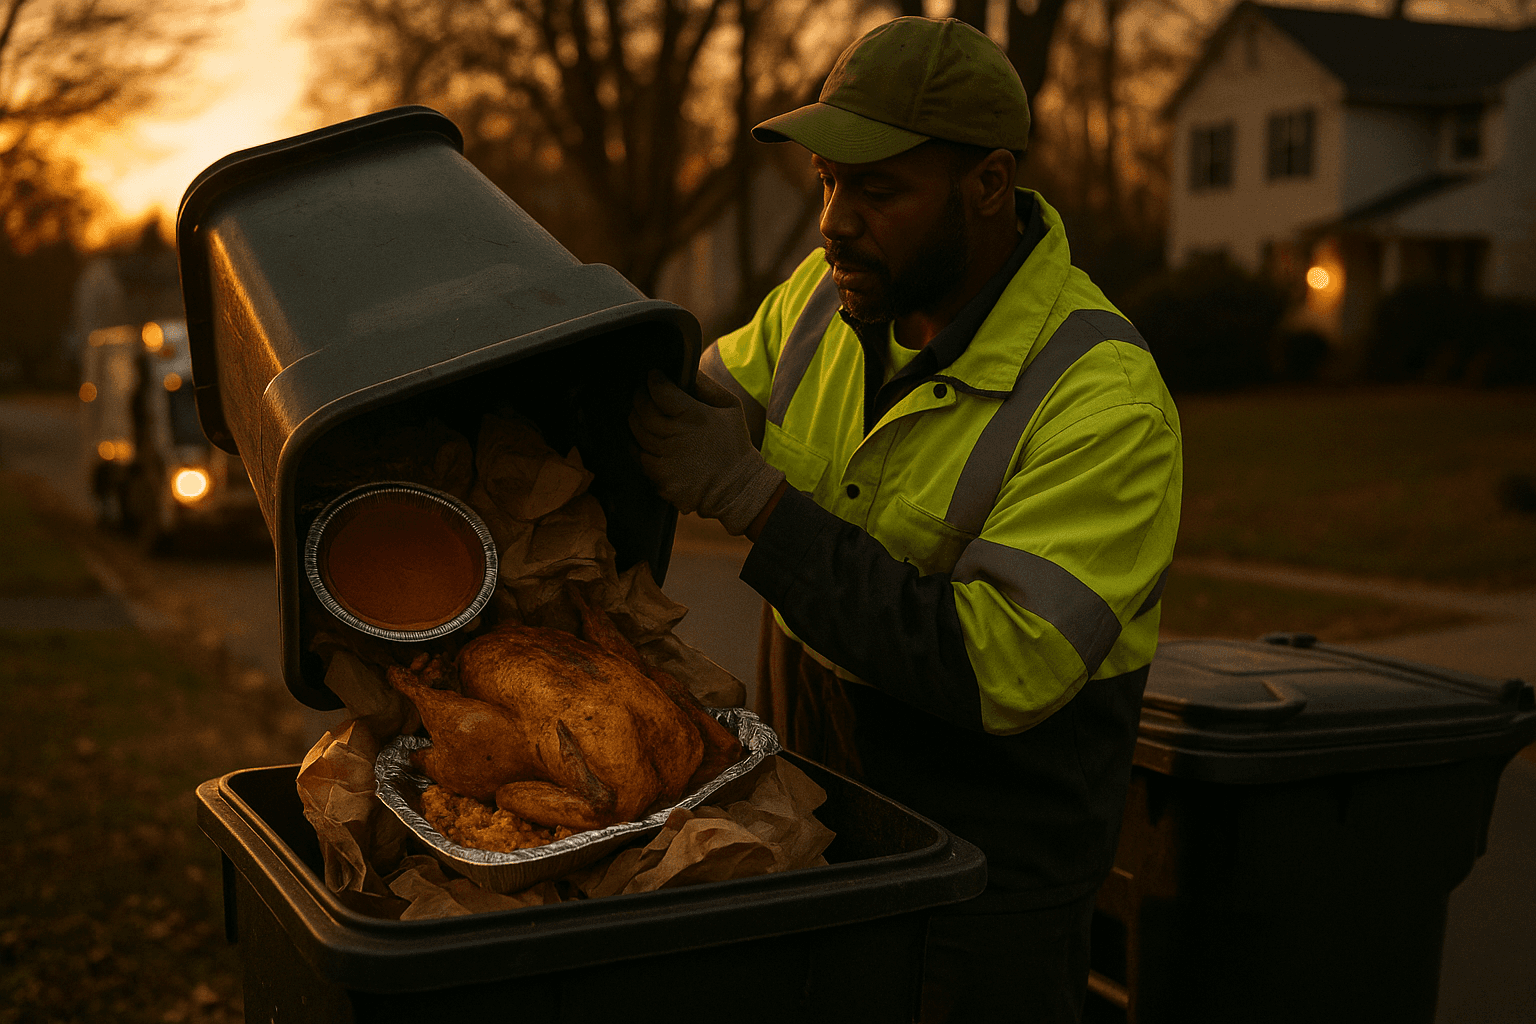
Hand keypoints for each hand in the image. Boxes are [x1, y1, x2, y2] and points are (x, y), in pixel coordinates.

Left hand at [629, 370, 785, 535]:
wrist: (738, 487)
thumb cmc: (735, 445)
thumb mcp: (731, 408)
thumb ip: (708, 386)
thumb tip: (689, 371)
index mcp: (693, 415)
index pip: (660, 391)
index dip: (653, 380)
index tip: (652, 376)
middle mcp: (675, 435)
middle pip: (643, 411)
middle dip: (638, 397)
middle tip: (641, 392)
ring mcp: (666, 458)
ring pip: (637, 433)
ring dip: (635, 419)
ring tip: (640, 414)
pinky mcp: (661, 477)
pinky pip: (639, 457)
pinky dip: (637, 446)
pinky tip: (642, 440)